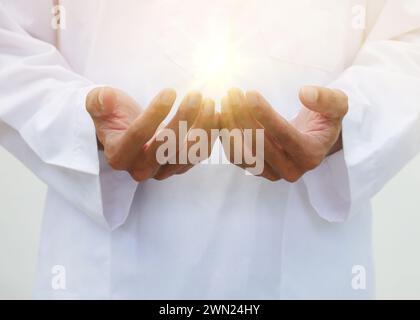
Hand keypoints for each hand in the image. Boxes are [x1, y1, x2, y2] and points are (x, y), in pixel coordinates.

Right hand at [86, 87, 216, 181]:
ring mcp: (162, 171)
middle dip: (184, 119)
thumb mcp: (99, 104)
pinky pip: (199, 155)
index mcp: (118, 154)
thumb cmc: (113, 115)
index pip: (138, 136)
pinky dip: (209, 136)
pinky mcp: (179, 167)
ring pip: (187, 154)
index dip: (155, 113)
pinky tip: (216, 115)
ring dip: (201, 128)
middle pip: (166, 147)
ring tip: (209, 103)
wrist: (126, 129)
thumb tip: (106, 99)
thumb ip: (99, 101)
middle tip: (196, 95)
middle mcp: (140, 169)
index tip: (170, 90)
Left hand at [220, 87, 347, 181]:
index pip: (283, 135)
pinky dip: (226, 137)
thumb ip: (327, 99)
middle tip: (232, 93)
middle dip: (243, 116)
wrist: (314, 137)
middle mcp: (291, 170)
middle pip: (260, 145)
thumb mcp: (337, 105)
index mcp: (310, 155)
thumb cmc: (325, 119)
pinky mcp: (257, 171)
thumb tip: (305, 93)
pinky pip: (236, 157)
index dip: (265, 114)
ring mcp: (272, 174)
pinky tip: (221, 114)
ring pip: (244, 154)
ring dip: (231, 126)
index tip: (249, 93)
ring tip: (226, 101)